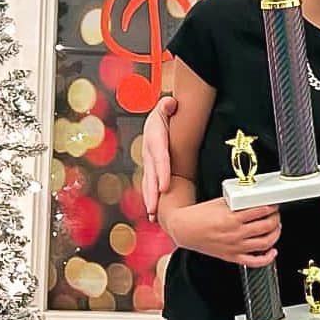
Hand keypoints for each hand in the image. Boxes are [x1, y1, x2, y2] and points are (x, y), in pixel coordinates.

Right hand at [140, 94, 178, 217]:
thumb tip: (170, 103)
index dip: (161, 172)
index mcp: (155, 139)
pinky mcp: (152, 171)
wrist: (159, 120)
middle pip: (151, 176)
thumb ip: (168, 105)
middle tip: (154, 209)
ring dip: (150, 200)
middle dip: (152, 193)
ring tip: (152, 216)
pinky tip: (154, 215)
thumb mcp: (166, 106)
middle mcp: (149, 153)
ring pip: (149, 184)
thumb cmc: (166, 115)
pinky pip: (151, 186)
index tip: (164, 187)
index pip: (159, 157)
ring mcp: (149, 163)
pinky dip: (153, 200)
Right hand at [165, 199, 279, 267]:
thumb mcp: (220, 203)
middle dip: (275, 219)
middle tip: (276, 214)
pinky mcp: (232, 257)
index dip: (271, 206)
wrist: (185, 229)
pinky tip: (272, 251)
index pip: (260, 211)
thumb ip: (238, 203)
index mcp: (232, 218)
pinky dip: (267, 258)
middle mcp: (235, 233)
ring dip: (275, 234)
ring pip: (265, 243)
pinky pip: (255, 261)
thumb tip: (255, 201)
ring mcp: (235, 247)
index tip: (274, 204)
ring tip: (275, 228)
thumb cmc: (199, 216)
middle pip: (266, 226)